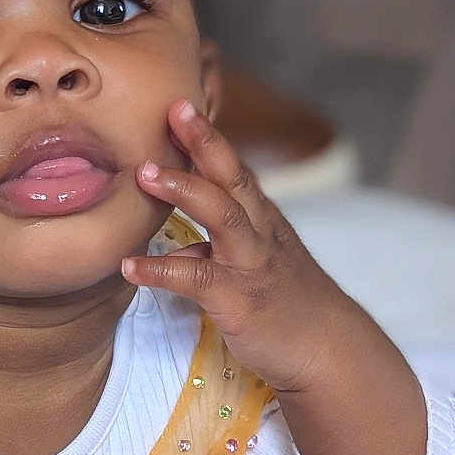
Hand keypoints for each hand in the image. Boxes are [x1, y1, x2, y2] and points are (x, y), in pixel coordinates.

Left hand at [124, 99, 428, 454]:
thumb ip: (217, 246)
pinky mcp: (241, 299)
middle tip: (174, 109)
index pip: (234, 170)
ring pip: (223, 215)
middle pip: (233, 177)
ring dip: (185, 190)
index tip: (180, 104)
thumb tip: (178, 241)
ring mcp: (253, 264)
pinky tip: (128, 267)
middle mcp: (260, 233)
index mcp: (262, 221)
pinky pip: (196, 279)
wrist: (326, 351)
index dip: (208, 137)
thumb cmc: (284, 307)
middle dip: (204, 141)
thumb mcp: (254, 265)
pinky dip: (160, 271)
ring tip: (144, 174)